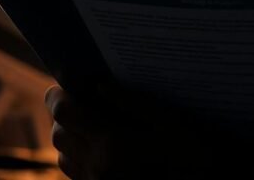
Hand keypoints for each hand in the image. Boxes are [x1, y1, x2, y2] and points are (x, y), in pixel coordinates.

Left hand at [45, 84, 232, 179]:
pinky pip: (77, 175)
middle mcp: (98, 168)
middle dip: (63, 115)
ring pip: (64, 158)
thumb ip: (132, 102)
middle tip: (80, 100)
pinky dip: (80, 158)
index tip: (62, 85)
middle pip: (59, 135)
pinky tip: (102, 150)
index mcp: (113, 145)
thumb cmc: (195, 158)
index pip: (66, 114)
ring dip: (70, 138)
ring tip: (91, 124)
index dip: (58, 96)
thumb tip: (100, 84)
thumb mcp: (171, 123)